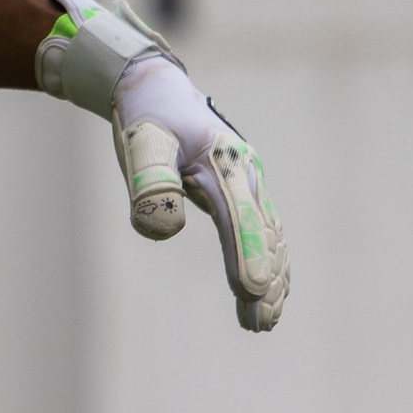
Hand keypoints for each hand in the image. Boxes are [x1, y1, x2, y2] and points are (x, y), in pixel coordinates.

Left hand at [34, 0, 289, 333]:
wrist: (157, 88)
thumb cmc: (147, 115)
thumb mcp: (141, 140)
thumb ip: (150, 181)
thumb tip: (165, 230)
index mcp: (224, 163)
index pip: (239, 218)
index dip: (246, 255)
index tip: (250, 292)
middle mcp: (245, 174)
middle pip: (263, 234)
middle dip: (265, 280)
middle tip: (260, 324)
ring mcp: (248, 183)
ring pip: (270, 237)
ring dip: (272, 278)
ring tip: (264, 322)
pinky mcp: (242, 192)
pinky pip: (264, 232)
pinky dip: (269, 262)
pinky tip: (267, 292)